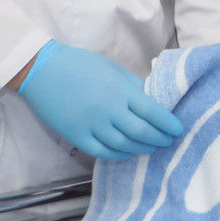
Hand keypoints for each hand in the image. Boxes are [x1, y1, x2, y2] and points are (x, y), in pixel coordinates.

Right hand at [16, 40, 182, 159]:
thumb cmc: (80, 65)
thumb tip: (152, 100)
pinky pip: (101, 152)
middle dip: (159, 139)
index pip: (152, 112)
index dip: (168, 124)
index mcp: (120, 90)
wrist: (42, 71)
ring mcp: (92, 125)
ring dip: (141, 148)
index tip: (177, 129)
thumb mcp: (112, 68)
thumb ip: (132, 85)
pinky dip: (118, 155)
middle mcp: (109, 110)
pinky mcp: (76, 135)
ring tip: (152, 147)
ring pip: (123, 145)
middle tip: (168, 141)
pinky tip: (127, 152)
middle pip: (141, 132)